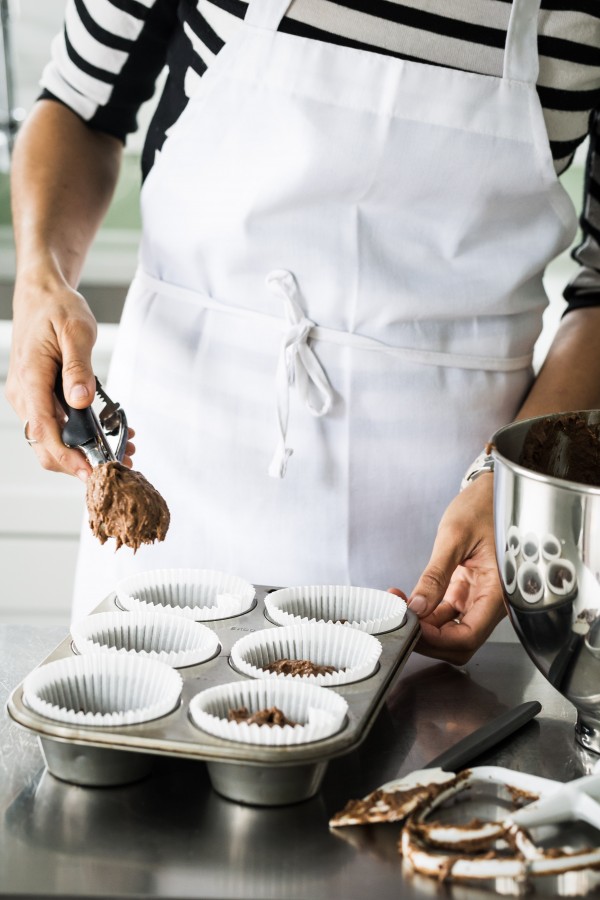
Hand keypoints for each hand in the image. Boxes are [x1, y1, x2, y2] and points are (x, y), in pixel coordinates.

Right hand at [5, 272, 134, 477]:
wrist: (42, 295)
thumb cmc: (57, 307)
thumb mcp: (76, 332)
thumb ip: (78, 368)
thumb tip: (80, 400)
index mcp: (30, 379)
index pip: (45, 431)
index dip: (68, 457)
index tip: (92, 472)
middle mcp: (24, 395)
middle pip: (46, 445)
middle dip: (82, 461)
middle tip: (120, 464)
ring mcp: (29, 398)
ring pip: (53, 438)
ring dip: (85, 450)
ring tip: (124, 448)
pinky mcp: (38, 397)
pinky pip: (57, 424)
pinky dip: (82, 435)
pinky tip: (110, 433)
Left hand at [389, 474, 505, 664]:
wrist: (492, 491)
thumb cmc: (484, 506)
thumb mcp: (455, 536)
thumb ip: (435, 574)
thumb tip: (417, 606)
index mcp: (499, 591)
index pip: (468, 637)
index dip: (436, 639)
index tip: (409, 625)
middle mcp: (493, 601)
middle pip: (460, 641)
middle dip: (427, 637)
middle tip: (399, 618)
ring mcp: (480, 598)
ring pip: (451, 631)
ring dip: (423, 625)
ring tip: (398, 604)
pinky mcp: (468, 591)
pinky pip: (448, 614)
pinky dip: (427, 612)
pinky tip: (408, 599)